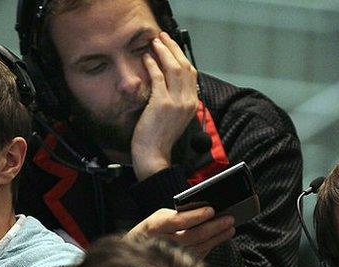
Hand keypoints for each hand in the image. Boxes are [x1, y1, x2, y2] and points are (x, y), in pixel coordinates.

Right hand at [128, 206, 234, 258]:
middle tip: (229, 219)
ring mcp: (170, 256)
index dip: (196, 216)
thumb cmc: (152, 230)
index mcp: (154, 227)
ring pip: (198, 247)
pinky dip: (211, 245)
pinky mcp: (178, 265)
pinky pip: (199, 255)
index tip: (211, 210)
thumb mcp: (160, 217)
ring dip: (217, 237)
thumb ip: (178, 215)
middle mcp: (162, 243)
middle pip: (192, 236)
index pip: (178, 221)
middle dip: (213, 227)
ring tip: (230, 228)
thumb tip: (206, 212)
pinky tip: (220, 237)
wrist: (136, 252)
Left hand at [131, 31, 198, 180]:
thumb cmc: (159, 139)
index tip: (172, 47)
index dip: (181, 57)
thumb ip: (176, 101)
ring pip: (174, 69)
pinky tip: (146, 58)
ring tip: (155, 42)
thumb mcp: (174, 118)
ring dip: (164, 52)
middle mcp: (188, 101)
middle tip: (163, 37)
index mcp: (192, 104)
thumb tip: (169, 83)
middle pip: (184, 66)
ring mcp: (176, 102)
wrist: (154, 156)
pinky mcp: (162, 103)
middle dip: (173, 48)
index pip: (191, 73)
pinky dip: (152, 65)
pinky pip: (158, 78)